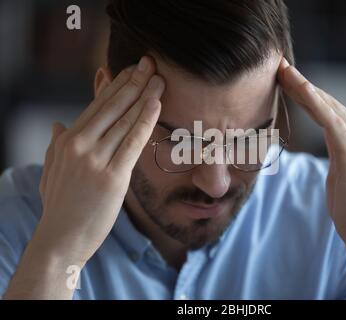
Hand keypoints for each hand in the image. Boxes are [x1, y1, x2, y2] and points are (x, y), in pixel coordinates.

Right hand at [36, 56, 163, 263]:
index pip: (96, 105)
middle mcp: (79, 145)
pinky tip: (156, 105)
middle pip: (112, 106)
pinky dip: (145, 121)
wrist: (60, 240)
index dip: (117, 85)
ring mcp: (94, 160)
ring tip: (160, 79)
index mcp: (67, 140)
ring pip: (124, 120)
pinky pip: (132, 143)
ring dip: (144, 97)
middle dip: (134, 82)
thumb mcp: (51, 171)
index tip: (132, 70)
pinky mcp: (112, 177)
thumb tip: (57, 124)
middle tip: (151, 63)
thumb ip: (55, 145)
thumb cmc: (60, 207)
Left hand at [277, 58, 345, 250]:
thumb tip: (324, 140)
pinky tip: (301, 89)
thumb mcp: (339, 170)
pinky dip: (315, 103)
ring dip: (303, 86)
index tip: (283, 77)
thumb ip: (335, 150)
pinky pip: (330, 121)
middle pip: (325, 101)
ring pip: (327, 105)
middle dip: (300, 83)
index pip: (326, 107)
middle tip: (277, 66)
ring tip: (283, 71)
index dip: (304, 90)